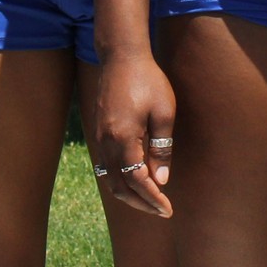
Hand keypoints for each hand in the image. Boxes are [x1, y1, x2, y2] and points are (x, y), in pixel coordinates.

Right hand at [92, 51, 176, 217]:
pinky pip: (105, 165)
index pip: (137, 181)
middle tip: (161, 210)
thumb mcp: (164, 113)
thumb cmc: (147, 80)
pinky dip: (119, 178)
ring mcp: (99, 137)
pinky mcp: (99, 131)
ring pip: (109, 178)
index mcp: (123, 138)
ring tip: (149, 199)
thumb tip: (161, 179)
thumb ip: (162, 148)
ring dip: (128, 193)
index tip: (168, 209)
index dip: (153, 198)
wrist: (122, 56)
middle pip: (119, 186)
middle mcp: (106, 141)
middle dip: (140, 203)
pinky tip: (134, 178)